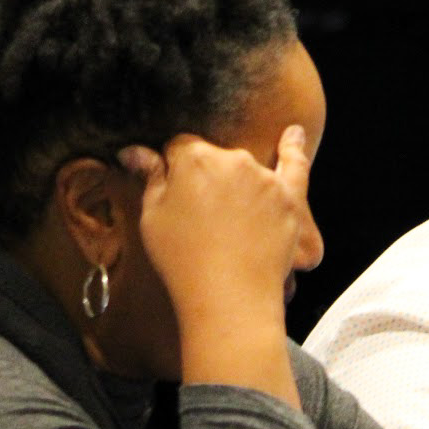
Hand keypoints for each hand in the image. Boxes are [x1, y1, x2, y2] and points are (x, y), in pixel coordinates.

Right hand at [120, 125, 315, 331]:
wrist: (229, 295)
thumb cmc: (182, 259)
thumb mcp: (152, 216)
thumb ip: (150, 177)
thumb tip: (133, 151)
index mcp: (193, 158)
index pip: (179, 147)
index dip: (174, 169)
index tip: (174, 191)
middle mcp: (233, 159)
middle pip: (215, 158)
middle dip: (206, 178)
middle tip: (200, 216)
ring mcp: (265, 178)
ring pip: (247, 169)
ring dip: (237, 183)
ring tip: (230, 217)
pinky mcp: (290, 199)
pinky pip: (296, 166)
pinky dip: (294, 148)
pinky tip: (293, 133)